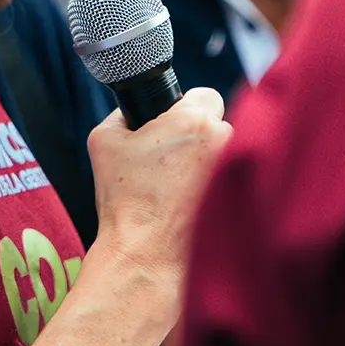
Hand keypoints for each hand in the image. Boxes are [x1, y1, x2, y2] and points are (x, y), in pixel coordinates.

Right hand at [86, 88, 231, 326]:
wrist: (144, 252)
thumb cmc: (125, 198)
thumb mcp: (104, 140)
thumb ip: (121, 114)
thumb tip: (131, 110)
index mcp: (194, 121)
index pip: (205, 94)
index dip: (185, 106)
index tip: (173, 123)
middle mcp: (223, 141)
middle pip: (216, 123)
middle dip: (197, 134)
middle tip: (170, 155)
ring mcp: (234, 171)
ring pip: (225, 152)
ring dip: (208, 159)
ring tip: (178, 182)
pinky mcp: (240, 198)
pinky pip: (228, 179)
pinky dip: (212, 185)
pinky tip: (189, 200)